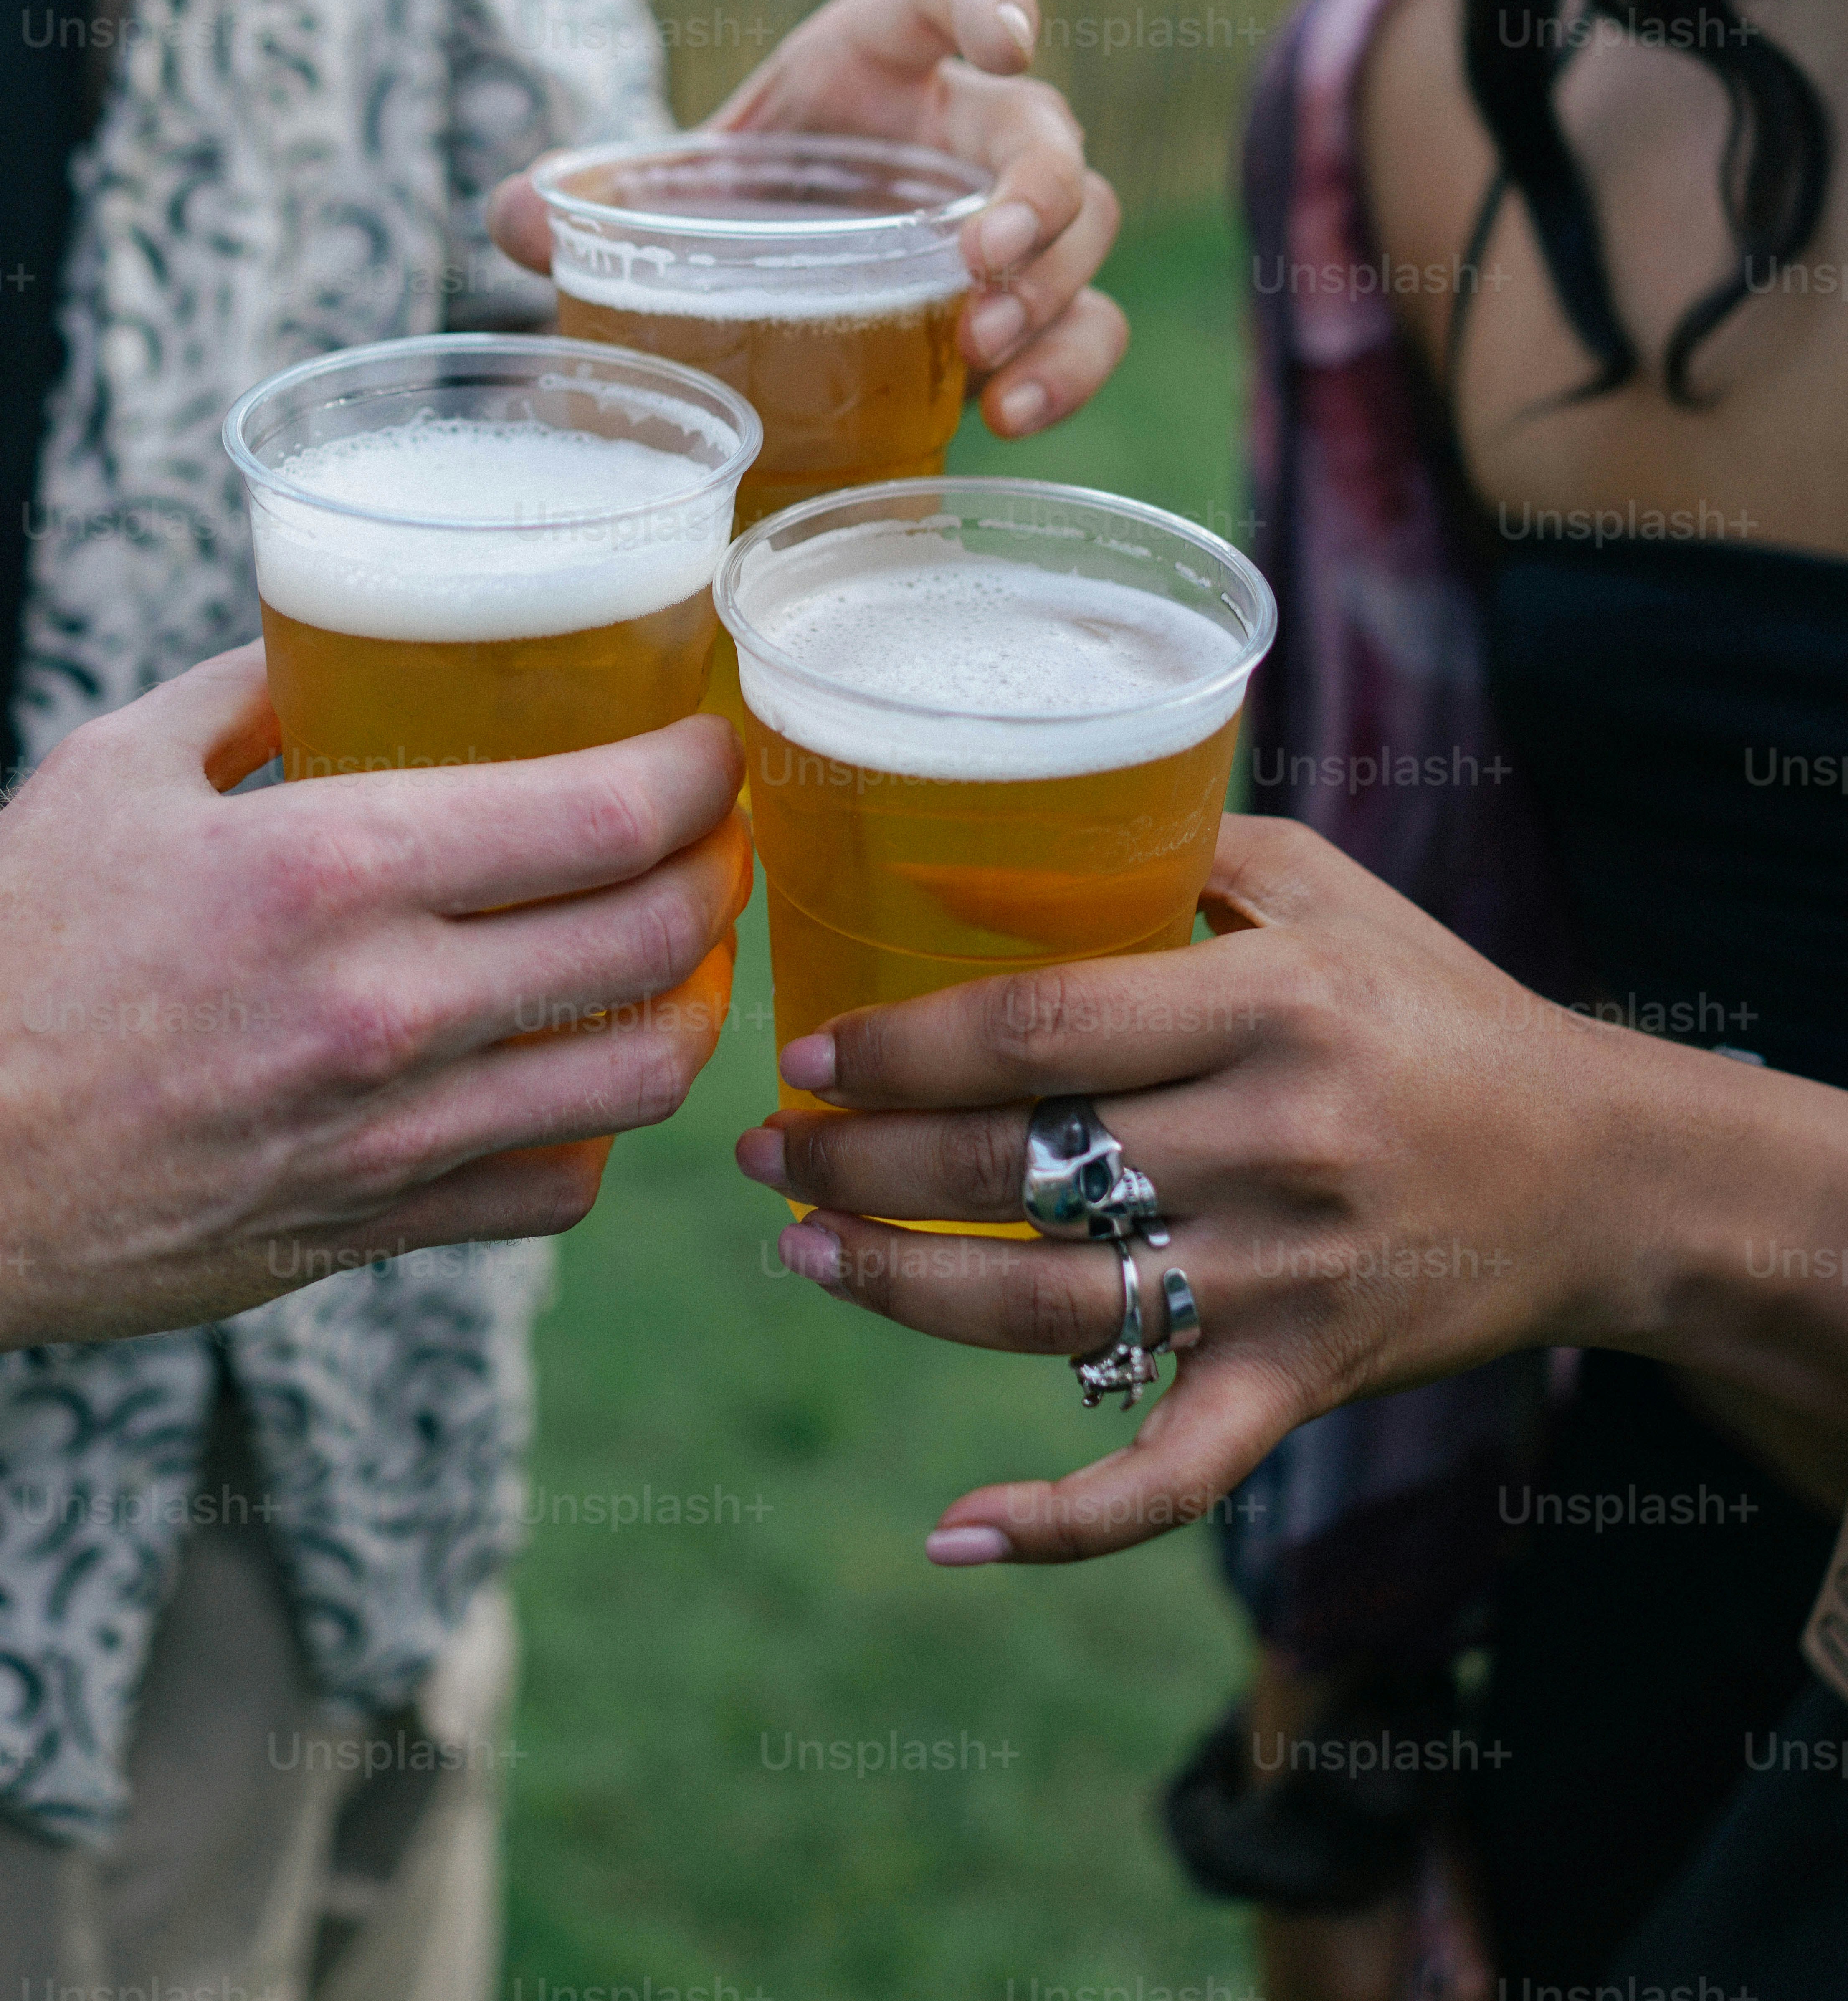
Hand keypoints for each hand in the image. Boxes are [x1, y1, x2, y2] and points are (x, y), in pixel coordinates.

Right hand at [0, 649, 748, 1550]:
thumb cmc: (0, 961)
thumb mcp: (109, 769)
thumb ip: (243, 691)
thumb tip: (333, 641)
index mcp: (330, 870)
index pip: (603, 814)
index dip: (697, 771)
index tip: (713, 743)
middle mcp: (385, 1007)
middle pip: (654, 940)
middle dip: (725, 871)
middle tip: (721, 832)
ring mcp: (390, 1133)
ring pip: (638, 1075)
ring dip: (692, 1002)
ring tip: (685, 949)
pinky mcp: (372, 1226)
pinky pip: (555, 1185)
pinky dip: (598, 1125)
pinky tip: (580, 1069)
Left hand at [490, 0, 1124, 438]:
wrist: (772, 256)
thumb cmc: (741, 193)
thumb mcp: (677, 182)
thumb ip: (600, 196)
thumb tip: (512, 212)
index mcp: (882, 53)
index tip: (1006, 38)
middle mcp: (965, 122)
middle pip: (1044, 130)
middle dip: (1033, 193)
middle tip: (976, 261)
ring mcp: (1010, 212)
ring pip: (1087, 227)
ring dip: (1055, 288)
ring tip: (985, 347)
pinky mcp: (1029, 300)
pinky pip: (1088, 324)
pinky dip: (1067, 368)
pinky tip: (1010, 413)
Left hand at [735, 815, 1655, 1562]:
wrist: (1601, 1169)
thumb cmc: (1434, 1004)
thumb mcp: (1322, 888)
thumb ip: (1176, 851)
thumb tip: (1002, 833)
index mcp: (1270, 1002)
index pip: (1038, 1029)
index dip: (901, 1046)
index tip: (809, 1052)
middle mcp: (1273, 1142)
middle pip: (1016, 1163)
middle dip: (861, 1162)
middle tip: (767, 1152)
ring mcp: (1285, 1280)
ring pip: (1047, 1305)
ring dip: (900, 1287)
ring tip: (803, 1250)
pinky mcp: (1304, 1382)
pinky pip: (1167, 1479)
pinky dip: (1058, 1525)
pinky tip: (949, 1534)